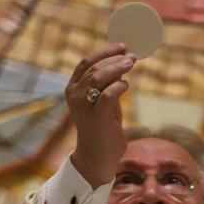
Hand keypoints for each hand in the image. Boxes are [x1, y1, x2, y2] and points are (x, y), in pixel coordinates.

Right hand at [65, 44, 136, 187]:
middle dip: (115, 59)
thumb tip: (121, 64)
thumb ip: (108, 84)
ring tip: (131, 64)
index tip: (121, 47)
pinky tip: (126, 86)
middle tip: (131, 56)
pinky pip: (109, 93)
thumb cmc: (102, 129)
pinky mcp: (96, 116)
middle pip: (94, 68)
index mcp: (72, 89)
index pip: (86, 63)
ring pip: (100, 77)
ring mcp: (83, 106)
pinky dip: (120, 86)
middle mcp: (74, 96)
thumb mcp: (103, 102)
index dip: (104, 52)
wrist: (97, 156)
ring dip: (118, 68)